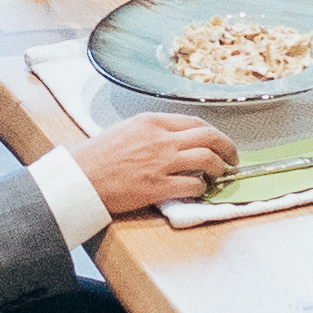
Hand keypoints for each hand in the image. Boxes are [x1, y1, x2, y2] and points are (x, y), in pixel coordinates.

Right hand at [71, 112, 239, 215]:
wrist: (79, 178)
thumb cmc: (95, 156)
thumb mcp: (124, 129)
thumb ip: (151, 131)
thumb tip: (173, 138)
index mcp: (151, 122)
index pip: (195, 122)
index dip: (213, 133)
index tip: (218, 141)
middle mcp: (161, 139)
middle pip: (209, 137)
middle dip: (227, 147)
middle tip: (232, 158)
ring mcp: (161, 163)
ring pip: (207, 160)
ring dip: (219, 168)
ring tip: (219, 174)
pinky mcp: (158, 187)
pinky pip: (193, 185)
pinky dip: (201, 188)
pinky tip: (199, 190)